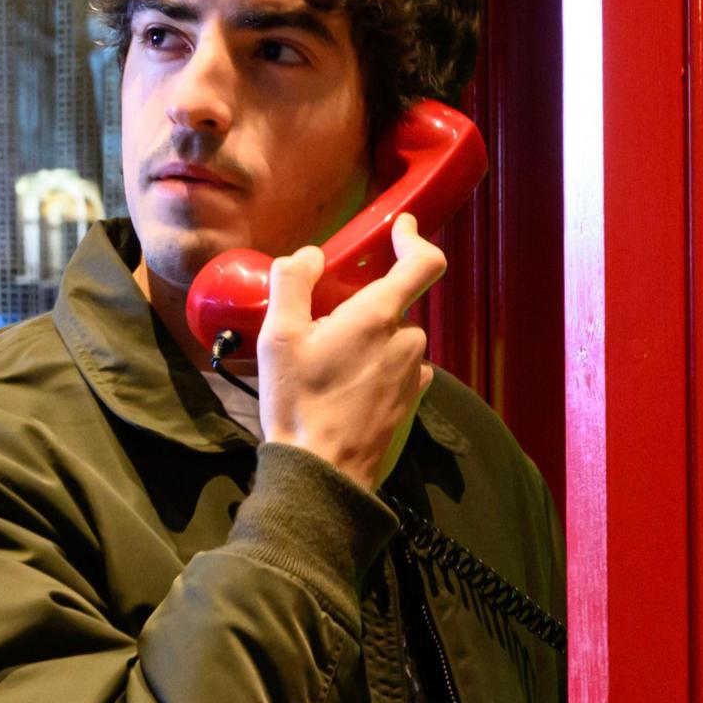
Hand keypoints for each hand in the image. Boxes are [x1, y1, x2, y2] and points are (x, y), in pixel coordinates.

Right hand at [256, 214, 445, 486]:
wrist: (324, 473)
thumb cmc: (299, 402)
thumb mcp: (279, 337)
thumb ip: (292, 284)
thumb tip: (308, 255)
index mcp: (378, 317)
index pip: (423, 263)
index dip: (415, 239)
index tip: (401, 228)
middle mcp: (408, 341)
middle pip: (394, 305)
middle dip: (363, 306)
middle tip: (321, 326)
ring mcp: (414, 375)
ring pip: (395, 339)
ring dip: (369, 340)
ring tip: (327, 364)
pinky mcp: (410, 402)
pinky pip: (397, 368)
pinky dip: (375, 367)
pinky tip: (343, 387)